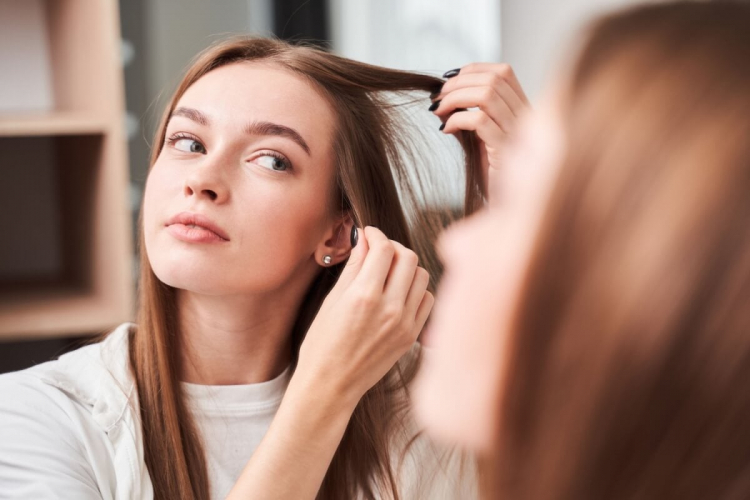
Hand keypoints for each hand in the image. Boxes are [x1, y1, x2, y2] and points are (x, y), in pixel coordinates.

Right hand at [297, 226, 433, 404]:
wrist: (331, 385)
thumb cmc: (322, 345)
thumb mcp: (331, 301)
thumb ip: (353, 268)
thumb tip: (364, 241)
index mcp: (364, 296)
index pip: (384, 248)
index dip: (376, 234)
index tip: (369, 234)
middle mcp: (389, 308)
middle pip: (408, 257)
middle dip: (393, 247)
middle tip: (380, 251)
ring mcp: (405, 323)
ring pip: (421, 275)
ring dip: (407, 267)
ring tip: (389, 272)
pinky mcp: (412, 335)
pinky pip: (428, 299)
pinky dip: (417, 289)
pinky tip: (400, 293)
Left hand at [431, 63, 529, 202]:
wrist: (505, 208)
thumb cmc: (492, 173)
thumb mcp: (482, 137)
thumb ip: (471, 115)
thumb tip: (442, 98)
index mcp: (523, 109)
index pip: (504, 71)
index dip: (473, 69)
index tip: (449, 80)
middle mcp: (526, 117)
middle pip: (494, 79)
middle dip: (459, 83)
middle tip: (438, 97)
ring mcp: (518, 133)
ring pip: (487, 95)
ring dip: (455, 98)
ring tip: (438, 111)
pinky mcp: (505, 150)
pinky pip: (480, 121)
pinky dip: (457, 120)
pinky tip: (446, 130)